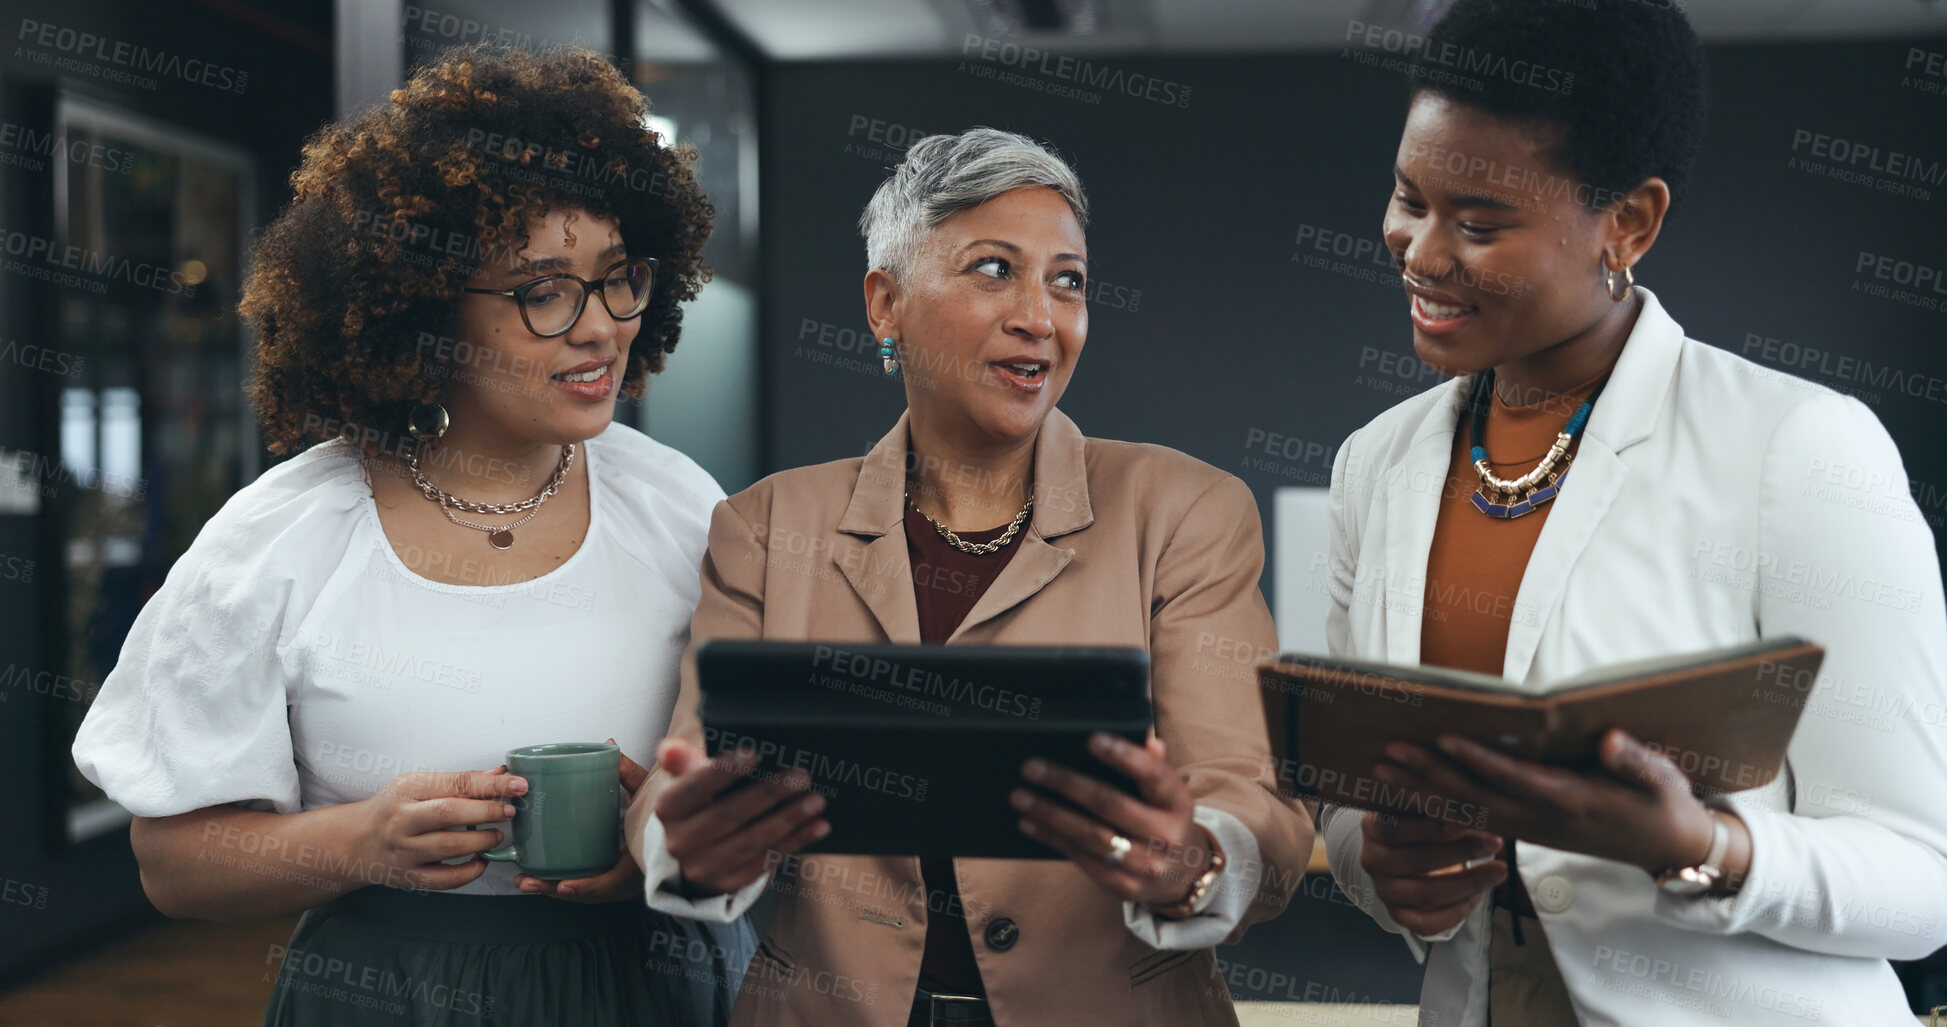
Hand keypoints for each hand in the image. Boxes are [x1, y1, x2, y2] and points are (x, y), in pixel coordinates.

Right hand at [353, 769, 526, 890]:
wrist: (355, 842)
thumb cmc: (393, 808)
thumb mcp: (419, 786)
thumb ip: (460, 782)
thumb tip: (501, 775)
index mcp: (408, 789)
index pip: (455, 783)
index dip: (491, 785)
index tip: (518, 785)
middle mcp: (402, 819)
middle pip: (450, 813)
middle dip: (487, 811)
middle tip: (510, 812)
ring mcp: (404, 850)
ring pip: (448, 847)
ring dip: (481, 842)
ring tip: (497, 836)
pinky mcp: (409, 876)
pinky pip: (444, 879)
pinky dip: (469, 872)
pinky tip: (481, 862)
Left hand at [517, 742, 649, 902]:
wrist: (677, 823)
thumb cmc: (663, 811)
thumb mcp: (650, 791)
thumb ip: (631, 771)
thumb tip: (609, 746)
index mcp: (641, 861)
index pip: (614, 882)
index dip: (588, 886)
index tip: (564, 884)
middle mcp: (631, 878)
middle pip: (590, 893)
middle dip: (556, 890)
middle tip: (528, 881)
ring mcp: (621, 881)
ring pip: (585, 892)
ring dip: (553, 889)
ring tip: (524, 881)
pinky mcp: (611, 876)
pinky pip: (587, 886)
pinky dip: (564, 884)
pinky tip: (539, 878)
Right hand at [652, 738, 829, 895]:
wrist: (692, 852)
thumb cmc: (697, 802)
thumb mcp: (686, 779)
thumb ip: (681, 761)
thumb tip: (672, 748)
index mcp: (668, 808)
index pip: (694, 788)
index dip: (723, 771)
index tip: (754, 754)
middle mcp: (681, 841)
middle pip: (728, 815)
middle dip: (768, 794)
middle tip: (802, 776)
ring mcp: (705, 866)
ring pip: (751, 840)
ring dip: (788, 819)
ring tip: (816, 800)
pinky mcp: (729, 882)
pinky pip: (766, 861)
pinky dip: (795, 842)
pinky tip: (818, 826)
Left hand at [1011, 734, 1211, 909]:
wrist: (1184, 877)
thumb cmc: (1166, 821)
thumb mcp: (1169, 795)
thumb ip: (1156, 767)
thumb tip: (1150, 741)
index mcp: (1178, 804)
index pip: (1154, 776)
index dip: (1125, 757)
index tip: (1092, 740)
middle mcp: (1166, 836)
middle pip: (1111, 805)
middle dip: (1068, 784)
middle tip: (1032, 768)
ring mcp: (1145, 865)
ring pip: (1091, 836)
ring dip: (1051, 815)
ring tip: (1021, 797)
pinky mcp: (1123, 886)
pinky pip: (1083, 859)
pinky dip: (1053, 839)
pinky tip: (1030, 823)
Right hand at [1359, 813, 1505, 936]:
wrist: (1411, 850)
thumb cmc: (1422, 822)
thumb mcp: (1424, 806)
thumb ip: (1439, 803)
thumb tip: (1470, 801)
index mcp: (1373, 827)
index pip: (1396, 829)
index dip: (1432, 828)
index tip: (1466, 821)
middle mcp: (1372, 860)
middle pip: (1416, 861)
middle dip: (1461, 851)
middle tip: (1494, 842)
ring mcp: (1384, 891)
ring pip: (1425, 893)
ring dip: (1468, 883)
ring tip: (1499, 870)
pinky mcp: (1399, 915)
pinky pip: (1426, 923)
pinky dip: (1456, 912)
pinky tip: (1478, 896)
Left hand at [1375, 727, 1717, 873]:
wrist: (1669, 847)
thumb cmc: (1663, 803)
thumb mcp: (1664, 779)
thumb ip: (1635, 761)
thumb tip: (1609, 741)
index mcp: (1572, 800)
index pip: (1513, 778)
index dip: (1476, 759)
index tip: (1441, 738)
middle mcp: (1542, 819)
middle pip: (1476, 796)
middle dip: (1430, 773)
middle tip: (1388, 751)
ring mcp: (1531, 829)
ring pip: (1466, 810)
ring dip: (1422, 790)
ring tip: (1381, 769)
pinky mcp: (1527, 831)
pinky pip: (1474, 820)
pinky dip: (1438, 806)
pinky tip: (1409, 793)